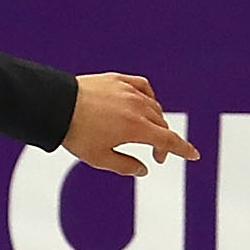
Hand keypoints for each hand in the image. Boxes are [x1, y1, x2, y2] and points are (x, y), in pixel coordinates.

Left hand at [62, 71, 199, 177]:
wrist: (55, 105)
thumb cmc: (76, 133)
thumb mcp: (100, 158)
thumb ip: (125, 165)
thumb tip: (144, 169)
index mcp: (136, 128)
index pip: (169, 140)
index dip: (183, 149)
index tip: (194, 155)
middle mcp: (137, 107)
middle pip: (162, 124)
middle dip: (163, 141)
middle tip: (156, 155)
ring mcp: (128, 91)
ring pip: (153, 107)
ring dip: (155, 121)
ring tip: (146, 133)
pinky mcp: (118, 79)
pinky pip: (143, 87)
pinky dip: (148, 98)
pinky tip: (144, 104)